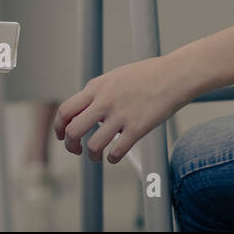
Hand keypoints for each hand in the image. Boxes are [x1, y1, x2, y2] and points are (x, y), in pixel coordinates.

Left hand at [53, 56, 186, 162]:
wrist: (174, 75)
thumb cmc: (148, 75)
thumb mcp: (115, 76)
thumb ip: (99, 92)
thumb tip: (88, 109)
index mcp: (96, 88)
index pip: (65, 110)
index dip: (59, 127)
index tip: (62, 136)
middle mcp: (104, 102)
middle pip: (73, 130)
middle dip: (71, 145)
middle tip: (76, 150)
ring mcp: (120, 115)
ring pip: (92, 146)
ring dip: (92, 156)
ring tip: (97, 156)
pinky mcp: (137, 128)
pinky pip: (116, 152)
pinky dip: (112, 159)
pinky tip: (115, 156)